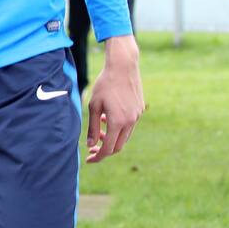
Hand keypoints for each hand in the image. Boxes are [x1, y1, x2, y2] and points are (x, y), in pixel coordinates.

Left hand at [86, 35, 143, 162]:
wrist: (123, 67)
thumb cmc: (105, 84)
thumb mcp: (93, 105)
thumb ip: (91, 127)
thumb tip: (90, 145)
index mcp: (117, 122)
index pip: (108, 148)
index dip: (98, 157)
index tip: (89, 160)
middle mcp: (130, 122)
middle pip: (117, 146)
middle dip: (104, 150)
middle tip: (92, 148)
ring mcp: (137, 116)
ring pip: (124, 137)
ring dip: (111, 138)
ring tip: (98, 128)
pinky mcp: (139, 110)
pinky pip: (129, 126)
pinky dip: (118, 128)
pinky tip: (107, 119)